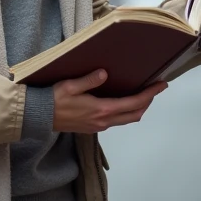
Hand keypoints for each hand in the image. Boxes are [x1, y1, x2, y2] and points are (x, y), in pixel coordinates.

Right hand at [52, 70, 166, 133]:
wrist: (39, 118)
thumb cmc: (53, 100)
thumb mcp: (69, 86)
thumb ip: (88, 80)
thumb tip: (104, 73)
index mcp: (101, 110)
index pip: (133, 103)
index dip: (150, 94)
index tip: (161, 85)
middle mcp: (103, 121)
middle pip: (135, 114)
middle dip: (148, 102)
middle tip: (156, 88)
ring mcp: (98, 126)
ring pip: (127, 119)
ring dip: (138, 108)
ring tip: (143, 93)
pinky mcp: (93, 127)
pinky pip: (117, 120)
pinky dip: (127, 111)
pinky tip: (124, 101)